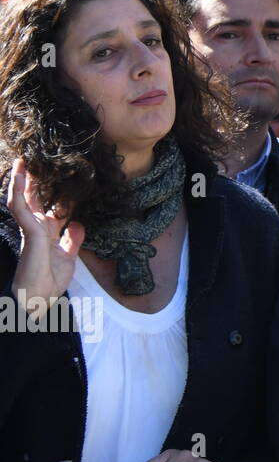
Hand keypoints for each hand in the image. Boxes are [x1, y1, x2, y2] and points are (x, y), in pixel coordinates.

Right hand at [7, 158, 82, 311]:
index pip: (44, 207)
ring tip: (22, 162)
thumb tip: (78, 224)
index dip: (46, 192)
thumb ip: (72, 240)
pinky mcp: (30, 232)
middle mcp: (36, 228)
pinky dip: (18, 191)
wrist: (39, 300)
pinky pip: (21, 208)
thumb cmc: (49, 281)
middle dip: (30, 181)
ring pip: (21, 199)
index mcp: (45, 233)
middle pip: (31, 199)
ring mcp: (31, 229)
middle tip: (31, 161)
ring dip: (20, 180)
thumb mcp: (68, 257)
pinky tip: (19, 176)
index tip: (53, 174)